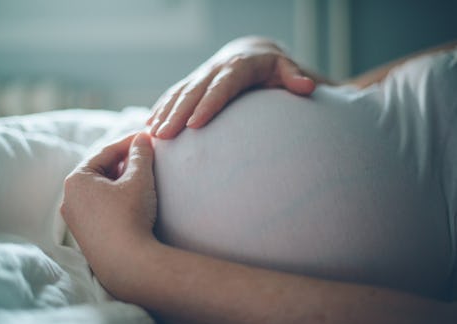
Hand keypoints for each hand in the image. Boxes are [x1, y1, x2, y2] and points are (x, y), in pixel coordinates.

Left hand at [60, 132, 156, 288]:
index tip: (146, 137)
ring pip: (99, 189)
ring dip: (119, 180)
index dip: (128, 142)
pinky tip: (131, 200)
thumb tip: (142, 138)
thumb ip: (141, 154)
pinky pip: (99, 206)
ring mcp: (74, 218)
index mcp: (76, 179)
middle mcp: (69, 198)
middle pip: (100, 170)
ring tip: (141, 176)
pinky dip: (114, 198)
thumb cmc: (131, 215)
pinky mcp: (84, 234)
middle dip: (123, 161)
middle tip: (146, 156)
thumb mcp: (139, 179)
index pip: (105, 152)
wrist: (127, 262)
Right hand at [148, 36, 315, 138]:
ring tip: (152, 134)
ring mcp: (201, 76)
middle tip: (164, 136)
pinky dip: (161, 108)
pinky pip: (173, 93)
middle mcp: (215, 70)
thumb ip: (294, 77)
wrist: (250, 53)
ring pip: (179, 93)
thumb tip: (308, 87)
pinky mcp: (193, 82)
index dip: (207, 104)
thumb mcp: (285, 68)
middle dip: (176, 114)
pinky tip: (150, 124)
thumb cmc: (271, 67)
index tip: (194, 125)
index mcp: (237, 67)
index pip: (221, 87)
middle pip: (193, 92)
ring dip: (164, 113)